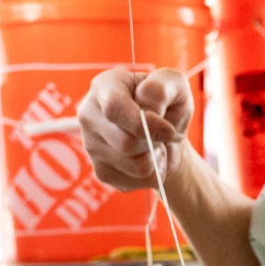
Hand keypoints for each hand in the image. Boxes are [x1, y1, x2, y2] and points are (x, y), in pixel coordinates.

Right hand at [78, 67, 192, 191]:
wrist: (167, 136)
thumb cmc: (169, 105)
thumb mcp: (175, 85)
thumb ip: (161, 87)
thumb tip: (148, 106)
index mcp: (105, 86)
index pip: (114, 108)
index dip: (144, 123)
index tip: (168, 130)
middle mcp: (90, 114)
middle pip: (125, 142)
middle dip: (155, 142)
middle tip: (163, 134)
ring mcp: (91, 144)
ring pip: (133, 165)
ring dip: (156, 158)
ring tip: (157, 144)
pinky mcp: (101, 170)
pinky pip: (135, 180)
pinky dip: (154, 173)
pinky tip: (150, 158)